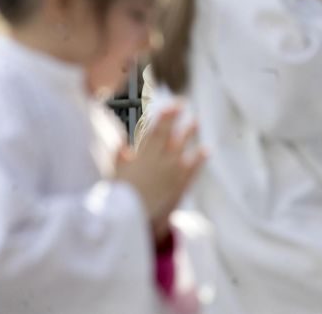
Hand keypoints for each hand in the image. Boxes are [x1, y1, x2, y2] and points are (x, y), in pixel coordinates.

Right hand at [116, 105, 205, 242]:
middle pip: (170, 136)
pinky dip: (200, 159)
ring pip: (182, 149)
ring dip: (189, 134)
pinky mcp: (178, 186)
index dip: (164, 117)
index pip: (155, 132)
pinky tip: (206, 149)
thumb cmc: (120, 191)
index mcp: (140, 158)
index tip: (171, 106)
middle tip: (183, 104)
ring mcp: (170, 174)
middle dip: (176, 120)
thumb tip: (126, 135)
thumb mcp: (116, 169)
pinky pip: (192, 170)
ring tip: (195, 121)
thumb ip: (121, 152)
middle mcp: (157, 163)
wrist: (128, 218)